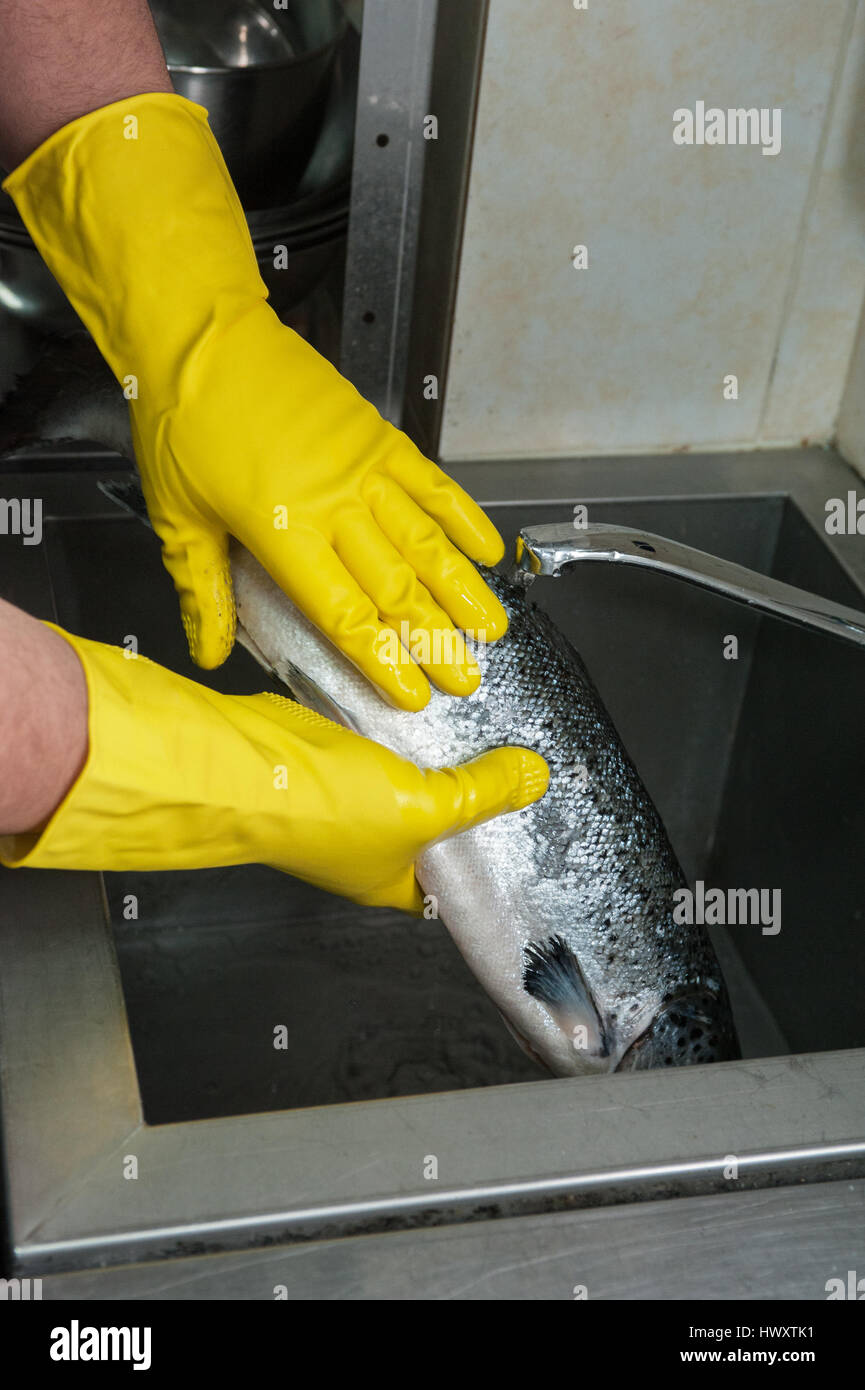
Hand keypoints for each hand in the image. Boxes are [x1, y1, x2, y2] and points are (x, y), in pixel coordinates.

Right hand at [0, 628, 548, 911]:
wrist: (244, 765)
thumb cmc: (320, 811)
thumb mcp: (424, 809)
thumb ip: (480, 794)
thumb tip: (532, 778)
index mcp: (392, 882)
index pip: (454, 880)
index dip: (488, 855)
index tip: (524, 818)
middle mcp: (370, 847)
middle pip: (436, 822)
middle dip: (469, 792)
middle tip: (513, 758)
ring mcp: (349, 798)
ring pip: (411, 776)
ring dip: (438, 754)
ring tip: (485, 726)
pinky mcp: (333, 754)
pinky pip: (384, 741)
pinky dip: (406, 726)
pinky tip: (434, 703)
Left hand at [4, 93, 508, 710]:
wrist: (202, 335)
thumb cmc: (184, 421)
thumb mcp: (177, 515)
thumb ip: (203, 587)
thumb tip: (211, 650)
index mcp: (283, 531)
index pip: (346, 614)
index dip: (385, 660)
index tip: (415, 695)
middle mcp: (334, 504)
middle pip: (398, 586)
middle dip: (437, 640)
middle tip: (469, 679)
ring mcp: (364, 468)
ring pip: (426, 540)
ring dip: (463, 589)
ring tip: (494, 629)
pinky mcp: (377, 436)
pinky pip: (432, 483)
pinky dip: (463, 516)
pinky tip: (488, 549)